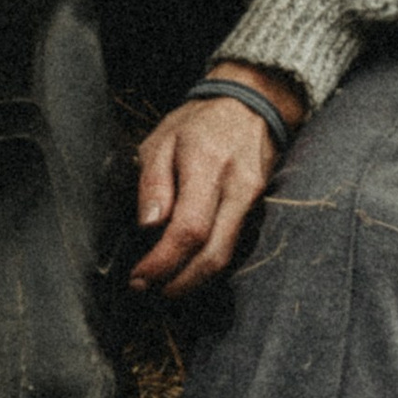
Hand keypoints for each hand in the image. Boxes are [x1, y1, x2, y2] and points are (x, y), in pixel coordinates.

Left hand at [131, 64, 305, 295]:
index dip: (163, 262)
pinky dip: (208, 265)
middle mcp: (237, 188)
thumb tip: (149, 226)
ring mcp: (254, 201)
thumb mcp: (162, 140)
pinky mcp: (260, 210)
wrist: (252, 105)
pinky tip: (186, 270)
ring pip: (227, 257)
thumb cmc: (198, 122)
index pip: (189, 229)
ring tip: (162, 288)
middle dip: (178, 283)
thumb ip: (153, 183)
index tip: (138, 278)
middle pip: (213, 254)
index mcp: (207, 165)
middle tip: (146, 292)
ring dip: (193, 281)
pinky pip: (235, 247)